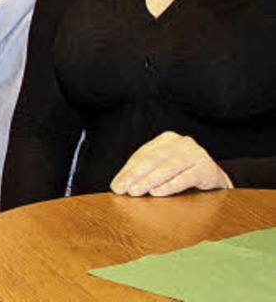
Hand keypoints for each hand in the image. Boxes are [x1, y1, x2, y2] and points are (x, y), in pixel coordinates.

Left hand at [111, 131, 231, 196]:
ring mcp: (196, 154)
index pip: (142, 154)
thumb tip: (119, 185)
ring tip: (135, 192)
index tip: (116, 185)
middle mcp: (182, 143)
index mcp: (167, 139)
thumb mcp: (163, 167)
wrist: (215, 178)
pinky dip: (170, 185)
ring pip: (168, 168)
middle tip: (123, 190)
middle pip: (153, 159)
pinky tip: (157, 193)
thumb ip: (144, 171)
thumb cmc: (183, 172)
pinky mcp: (207, 168)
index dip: (127, 170)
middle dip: (135, 176)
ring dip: (149, 181)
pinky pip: (186, 177)